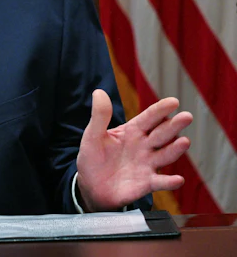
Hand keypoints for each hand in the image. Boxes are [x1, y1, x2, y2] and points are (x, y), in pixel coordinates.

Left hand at [76, 89, 192, 211]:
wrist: (91, 187)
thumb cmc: (93, 158)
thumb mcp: (92, 135)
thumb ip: (99, 115)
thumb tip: (99, 92)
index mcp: (132, 131)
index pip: (148, 118)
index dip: (160, 109)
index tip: (173, 101)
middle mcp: (144, 146)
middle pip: (161, 134)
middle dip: (174, 125)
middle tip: (186, 116)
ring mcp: (147, 164)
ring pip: (165, 155)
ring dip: (175, 149)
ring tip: (184, 141)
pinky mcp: (146, 183)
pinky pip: (160, 182)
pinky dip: (169, 182)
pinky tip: (178, 179)